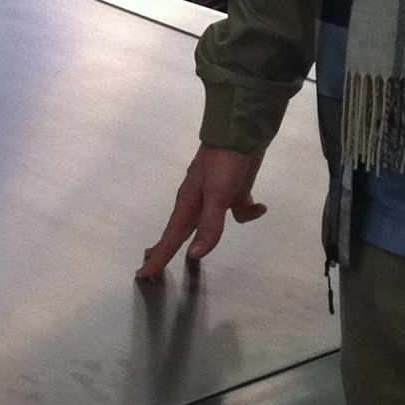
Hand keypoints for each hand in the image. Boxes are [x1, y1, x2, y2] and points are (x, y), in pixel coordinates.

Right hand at [138, 146, 266, 277]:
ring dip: (213, 233)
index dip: (158, 257)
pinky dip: (249, 210)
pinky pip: (238, 208)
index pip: (170, 238)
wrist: (241, 130)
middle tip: (156, 265)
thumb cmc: (225, 162)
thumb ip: (209, 226)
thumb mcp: (218, 196)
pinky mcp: (233, 189)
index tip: (144, 274)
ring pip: (211, 223)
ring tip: (211, 243)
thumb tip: (195, 255)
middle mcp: (198, 202)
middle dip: (170, 248)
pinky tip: (260, 206)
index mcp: (188, 204)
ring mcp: (215, 195)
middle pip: (182, 232)